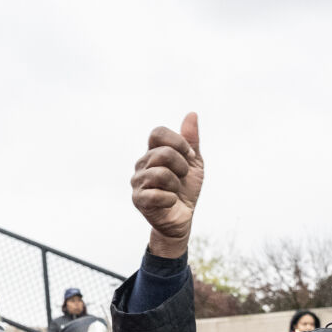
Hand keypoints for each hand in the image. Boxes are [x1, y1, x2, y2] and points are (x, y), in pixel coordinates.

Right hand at [131, 113, 202, 258]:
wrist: (183, 218)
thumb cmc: (186, 190)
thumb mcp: (194, 163)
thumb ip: (191, 140)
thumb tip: (192, 114)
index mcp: (153, 152)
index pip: (157, 133)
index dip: (178, 142)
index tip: (189, 156)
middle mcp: (142, 164)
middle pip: (162, 153)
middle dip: (181, 166)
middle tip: (183, 178)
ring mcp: (138, 182)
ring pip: (160, 173)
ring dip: (176, 185)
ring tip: (175, 191)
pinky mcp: (138, 200)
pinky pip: (156, 194)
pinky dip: (170, 199)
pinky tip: (170, 202)